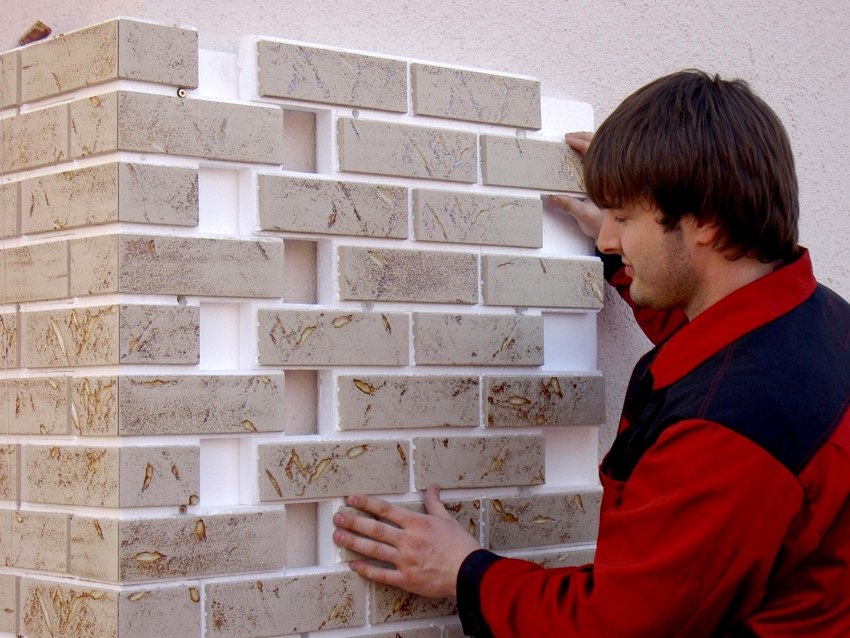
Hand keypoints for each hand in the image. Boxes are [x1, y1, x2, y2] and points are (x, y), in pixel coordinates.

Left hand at [332, 485, 481, 597]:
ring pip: (374, 550)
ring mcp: (405, 561)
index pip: (386, 510)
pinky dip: (366, 570)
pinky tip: (353, 565)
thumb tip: (432, 486)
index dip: (367, 503)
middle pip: (375, 528)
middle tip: (337, 517)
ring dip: (354, 542)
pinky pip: (382, 574)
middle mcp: (408, 540)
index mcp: (417, 523)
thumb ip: (434, 503)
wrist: (469, 572)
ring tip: (338, 536)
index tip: (352, 499)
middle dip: (353, 521)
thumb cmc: (460, 546)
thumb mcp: (447, 519)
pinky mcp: (406, 579)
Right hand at [543, 132, 603, 239]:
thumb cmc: (605, 225)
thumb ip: (568, 205)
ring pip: (603, 151)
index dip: (581, 142)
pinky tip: (586, 153)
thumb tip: (552, 198)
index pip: (594, 152)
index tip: (569, 138)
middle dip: (584, 137)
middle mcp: (611, 173)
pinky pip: (604, 158)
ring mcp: (612, 174)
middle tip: (570, 136)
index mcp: (606, 177)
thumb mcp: (585, 215)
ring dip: (590, 142)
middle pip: (600, 146)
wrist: (621, 233)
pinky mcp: (612, 178)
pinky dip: (593, 151)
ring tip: (576, 139)